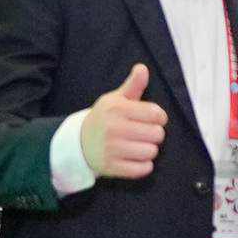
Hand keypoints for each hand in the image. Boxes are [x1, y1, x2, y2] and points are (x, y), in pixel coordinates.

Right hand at [76, 62, 166, 181]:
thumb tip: (142, 68)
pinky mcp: (111, 167)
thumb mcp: (115, 99)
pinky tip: (134, 158)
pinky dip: (143, 166)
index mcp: (116, 109)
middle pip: (157, 134)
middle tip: (142, 133)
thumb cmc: (104, 118)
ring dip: (149, 150)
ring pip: (151, 152)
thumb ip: (133, 85)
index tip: (150, 118)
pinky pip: (143, 169)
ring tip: (137, 145)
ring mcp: (111, 149)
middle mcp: (113, 128)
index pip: (157, 114)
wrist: (78, 143)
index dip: (158, 117)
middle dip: (154, 134)